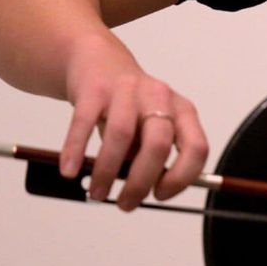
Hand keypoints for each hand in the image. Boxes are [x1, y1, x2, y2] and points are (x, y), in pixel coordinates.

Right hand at [59, 31, 208, 210]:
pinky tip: (70, 171)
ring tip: (96, 193)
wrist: (98, 61)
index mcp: (182, 111)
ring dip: (107, 171)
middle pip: (159, 144)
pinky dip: (76, 150)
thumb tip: (144, 193)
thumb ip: (151, 156)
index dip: (182, 177)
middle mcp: (160, 97)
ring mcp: (128, 90)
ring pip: (122, 135)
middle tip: (125, 204)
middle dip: (141, 182)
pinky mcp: (95, 88)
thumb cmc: (128, 105)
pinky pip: (85, 122)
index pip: (196, 147)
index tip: (160, 195)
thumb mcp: (150, 127)